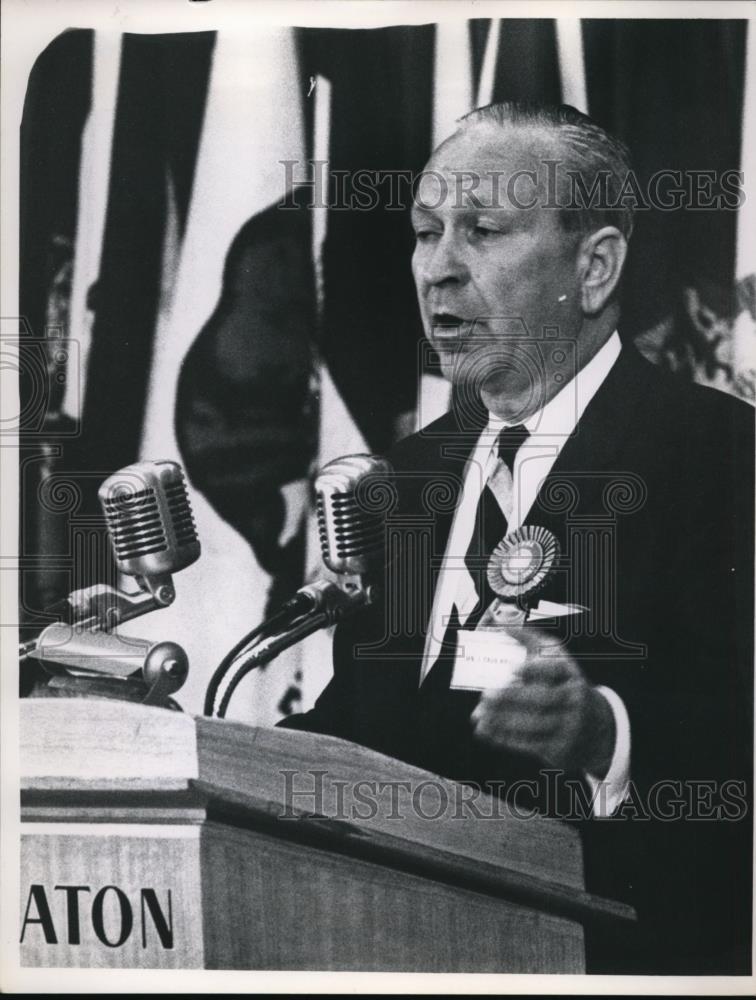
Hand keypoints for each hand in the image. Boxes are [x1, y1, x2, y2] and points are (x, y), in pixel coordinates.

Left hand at [470, 626, 615, 776]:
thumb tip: (498, 623)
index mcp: (570, 673)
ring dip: (503, 721)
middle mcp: (574, 699)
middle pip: (544, 699)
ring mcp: (569, 726)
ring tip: (478, 715)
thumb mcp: (555, 658)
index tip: (512, 669)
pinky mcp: (560, 748)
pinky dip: (505, 738)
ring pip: (535, 724)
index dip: (535, 669)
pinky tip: (485, 730)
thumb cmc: (563, 682)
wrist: (593, 725)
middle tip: (485, 695)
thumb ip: (528, 639)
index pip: (556, 670)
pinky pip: (530, 744)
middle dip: (512, 698)